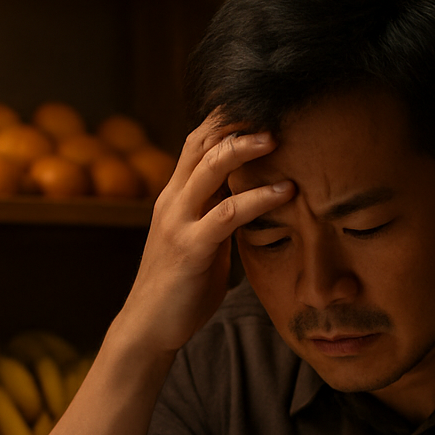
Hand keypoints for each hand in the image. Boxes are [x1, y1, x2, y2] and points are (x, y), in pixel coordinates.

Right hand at [118, 112, 294, 353]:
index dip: (226, 120)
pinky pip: (226, 213)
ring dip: (244, 148)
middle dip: (235, 121)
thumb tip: (253, 200)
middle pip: (200, 142)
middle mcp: (172, 201)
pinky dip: (258, 198)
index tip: (261, 105)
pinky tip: (285, 191)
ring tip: (277, 137)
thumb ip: (220, 216)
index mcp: (176, 197)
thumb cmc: (181, 288)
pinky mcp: (190, 248)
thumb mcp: (202, 241)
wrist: (149, 328)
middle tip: (273, 109)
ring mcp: (178, 223)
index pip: (197, 142)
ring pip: (208, 168)